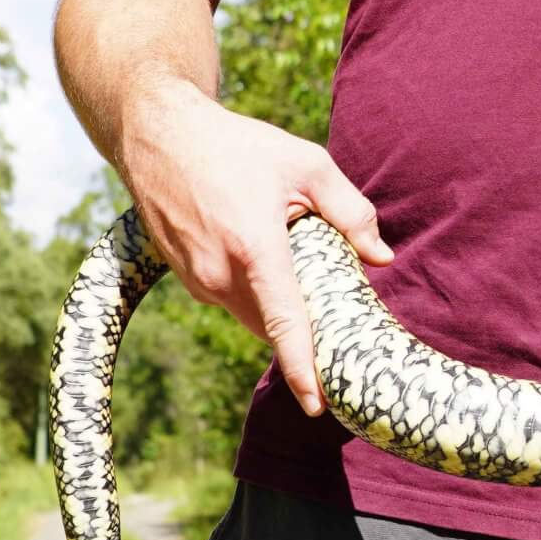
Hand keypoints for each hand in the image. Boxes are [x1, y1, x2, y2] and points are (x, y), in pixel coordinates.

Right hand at [118, 81, 389, 416]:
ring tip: (297, 266)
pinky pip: (229, 299)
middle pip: (272, 324)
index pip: (285, 322)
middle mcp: (218, 272)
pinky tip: (261, 255)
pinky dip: (252, 291)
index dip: (302, 368)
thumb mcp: (307, 164)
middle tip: (337, 311)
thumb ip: (350, 212)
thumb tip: (382, 257)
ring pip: (250, 314)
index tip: (317, 405)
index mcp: (255, 247)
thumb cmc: (238, 145)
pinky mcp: (183, 276)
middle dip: (303, 328)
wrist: (158, 134)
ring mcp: (196, 279)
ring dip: (276, 306)